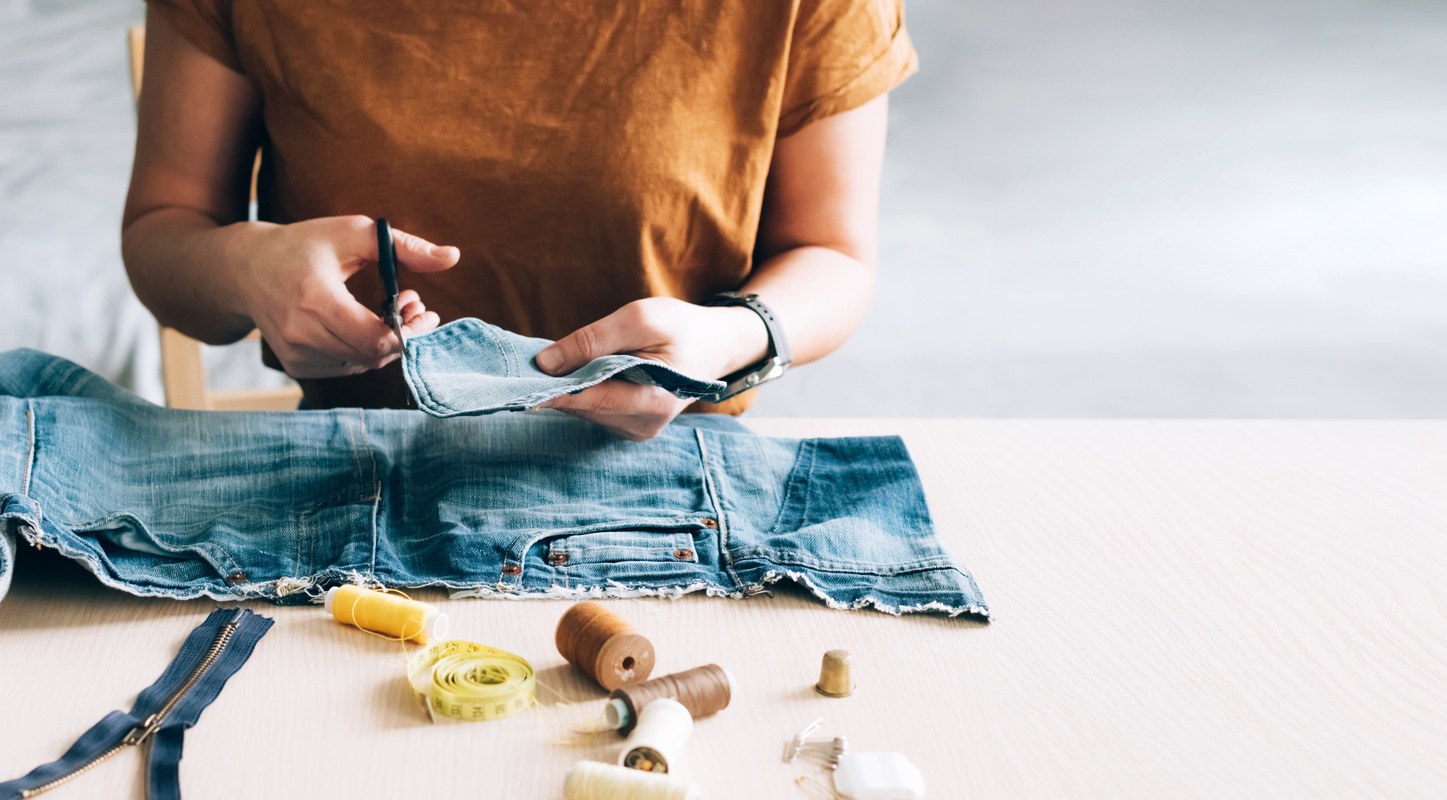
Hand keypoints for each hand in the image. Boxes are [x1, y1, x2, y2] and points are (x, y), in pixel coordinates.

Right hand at [230, 215, 458, 377]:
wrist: (246, 269)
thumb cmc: (304, 246)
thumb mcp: (353, 233)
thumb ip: (404, 246)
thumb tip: (453, 257)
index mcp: (315, 299)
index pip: (376, 339)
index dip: (409, 331)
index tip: (423, 309)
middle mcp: (301, 332)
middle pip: (373, 355)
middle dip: (403, 334)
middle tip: (414, 307)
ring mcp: (296, 353)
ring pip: (362, 364)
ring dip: (386, 343)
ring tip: (389, 310)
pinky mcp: (295, 365)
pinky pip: (345, 367)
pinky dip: (363, 351)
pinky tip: (364, 324)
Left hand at [535, 297, 767, 440]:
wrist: (713, 345)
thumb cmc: (681, 327)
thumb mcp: (640, 318)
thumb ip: (593, 340)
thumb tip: (545, 363)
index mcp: (653, 403)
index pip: (590, 400)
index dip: (551, 392)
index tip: (516, 384)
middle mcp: (642, 426)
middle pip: (582, 407)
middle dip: (557, 383)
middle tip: (532, 359)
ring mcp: (635, 430)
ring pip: (583, 410)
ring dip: (567, 386)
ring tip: (561, 361)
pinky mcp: (626, 427)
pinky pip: (591, 409)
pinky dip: (580, 390)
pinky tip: (582, 372)